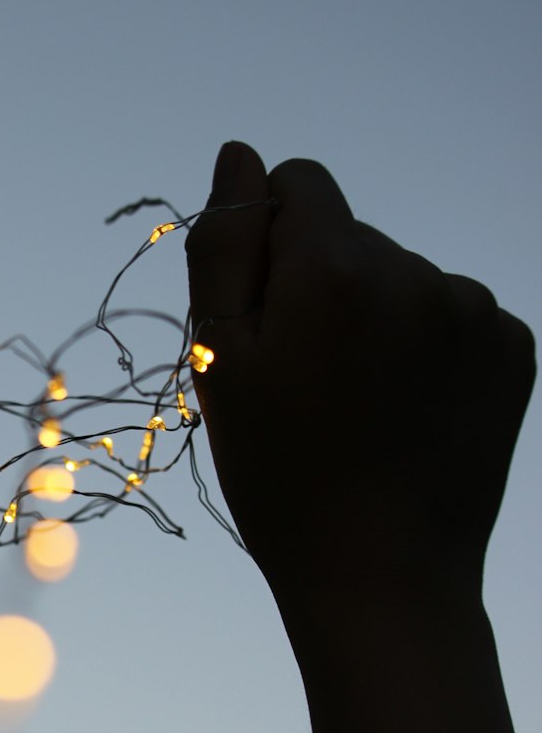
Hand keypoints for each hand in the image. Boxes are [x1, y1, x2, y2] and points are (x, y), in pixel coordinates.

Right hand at [186, 142, 534, 601]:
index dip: (271, 244)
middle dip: (325, 286)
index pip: (300, 183)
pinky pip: (454, 316)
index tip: (269, 318)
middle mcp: (417, 271)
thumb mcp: (220, 359)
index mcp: (335, 266)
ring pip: (405, 278)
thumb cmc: (279, 474)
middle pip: (354, 237)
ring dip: (379, 318)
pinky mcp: (515, 349)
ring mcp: (476, 311)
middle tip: (309, 383)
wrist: (381, 577)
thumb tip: (240, 155)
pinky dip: (428, 349)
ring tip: (361, 405)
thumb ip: (224, 244)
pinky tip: (409, 412)